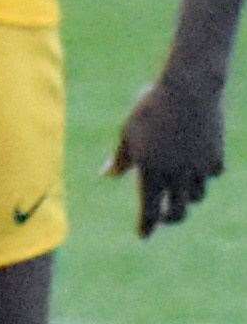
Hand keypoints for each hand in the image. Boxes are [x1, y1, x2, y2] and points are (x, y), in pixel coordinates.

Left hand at [106, 76, 225, 237]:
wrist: (189, 88)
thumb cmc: (151, 107)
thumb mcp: (129, 132)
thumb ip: (122, 158)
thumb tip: (107, 175)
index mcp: (151, 170)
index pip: (150, 210)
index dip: (147, 225)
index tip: (144, 235)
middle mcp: (176, 174)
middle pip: (179, 212)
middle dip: (171, 218)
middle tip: (165, 216)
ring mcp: (199, 166)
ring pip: (197, 196)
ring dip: (188, 196)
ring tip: (179, 189)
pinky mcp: (216, 156)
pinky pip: (212, 174)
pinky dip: (205, 174)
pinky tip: (198, 167)